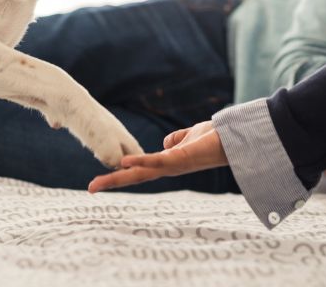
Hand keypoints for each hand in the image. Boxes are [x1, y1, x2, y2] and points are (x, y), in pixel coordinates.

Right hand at [87, 120, 227, 192]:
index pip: (140, 170)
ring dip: (119, 178)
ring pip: (141, 173)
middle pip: (135, 177)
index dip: (122, 174)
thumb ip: (177, 140)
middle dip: (112, 183)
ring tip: (98, 183)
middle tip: (90, 189)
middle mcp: (168, 168)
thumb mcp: (190, 137)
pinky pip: (157, 160)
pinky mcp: (180, 159)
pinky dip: (140, 160)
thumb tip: (166, 143)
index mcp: (168, 163)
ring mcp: (173, 165)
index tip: (103, 180)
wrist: (234, 138)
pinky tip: (125, 162)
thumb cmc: (214, 138)